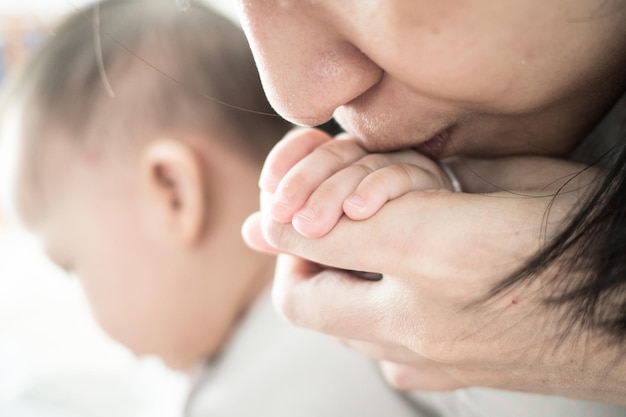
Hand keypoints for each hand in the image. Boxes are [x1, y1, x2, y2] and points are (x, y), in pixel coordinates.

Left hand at [242, 130, 623, 401]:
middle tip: (325, 227)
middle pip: (304, 299)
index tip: (292, 206)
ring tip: (374, 252)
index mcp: (436, 254)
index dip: (288, 212)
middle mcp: (422, 323)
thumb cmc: (582, 235)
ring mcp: (429, 363)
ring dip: (334, 288)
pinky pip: (377, 350)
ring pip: (337, 327)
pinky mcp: (442, 380)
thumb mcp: (502, 181)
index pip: (310, 234)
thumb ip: (402, 184)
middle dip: (300, 259)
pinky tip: (408, 285)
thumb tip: (319, 198)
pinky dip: (371, 315)